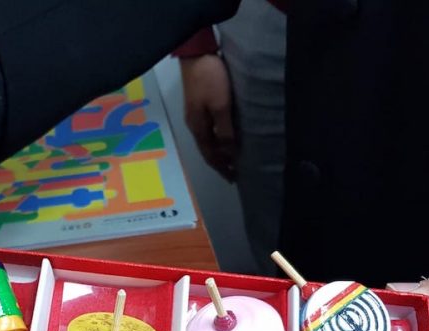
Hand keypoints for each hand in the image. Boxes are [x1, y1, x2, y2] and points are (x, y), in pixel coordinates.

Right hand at [179, 54, 236, 181]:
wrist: (196, 53)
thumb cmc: (210, 80)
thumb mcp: (220, 106)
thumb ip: (225, 131)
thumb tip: (229, 154)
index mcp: (198, 128)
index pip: (210, 155)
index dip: (222, 167)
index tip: (233, 178)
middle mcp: (194, 124)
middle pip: (207, 149)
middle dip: (220, 162)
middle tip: (234, 173)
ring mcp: (195, 114)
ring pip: (208, 140)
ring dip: (219, 151)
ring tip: (231, 158)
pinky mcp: (199, 104)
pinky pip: (209, 129)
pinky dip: (217, 138)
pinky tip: (225, 137)